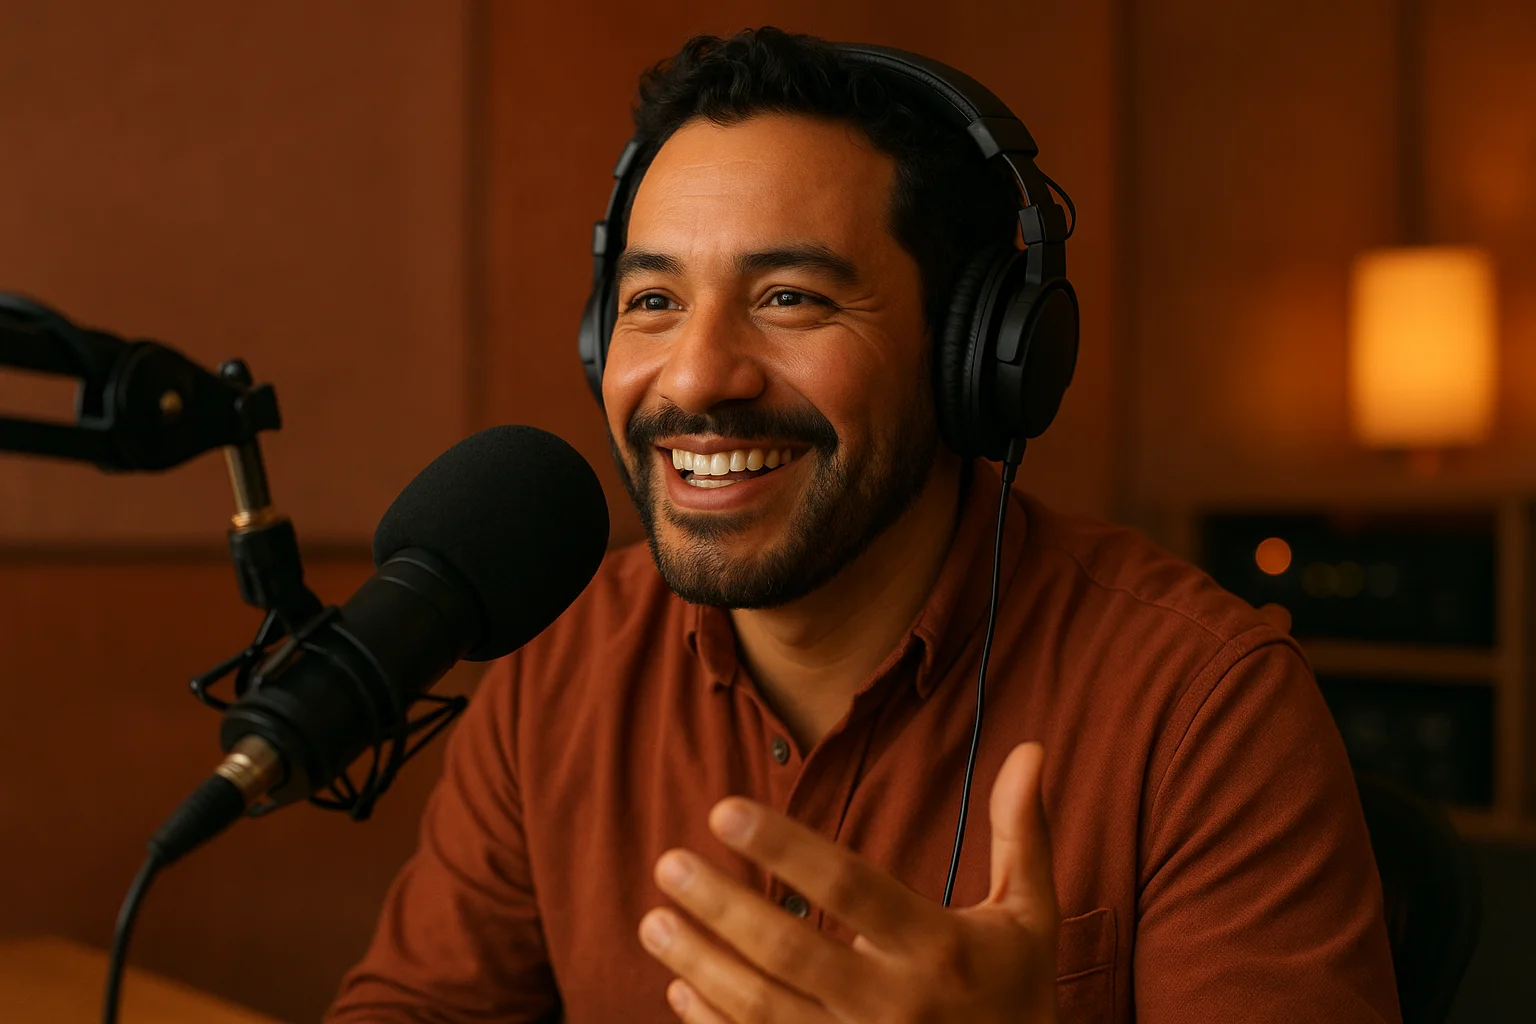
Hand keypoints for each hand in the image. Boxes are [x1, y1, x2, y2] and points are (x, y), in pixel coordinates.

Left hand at [638, 742, 1058, 1022]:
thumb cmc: (1018, 994)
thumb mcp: (1031, 917)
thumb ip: (1020, 833)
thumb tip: (1031, 746)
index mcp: (938, 949)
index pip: (850, 886)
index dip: (784, 847)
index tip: (724, 810)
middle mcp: (896, 1005)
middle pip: (790, 950)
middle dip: (721, 907)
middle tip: (668, 864)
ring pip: (763, 1009)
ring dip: (700, 965)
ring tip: (653, 922)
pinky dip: (714, 1022)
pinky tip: (679, 987)